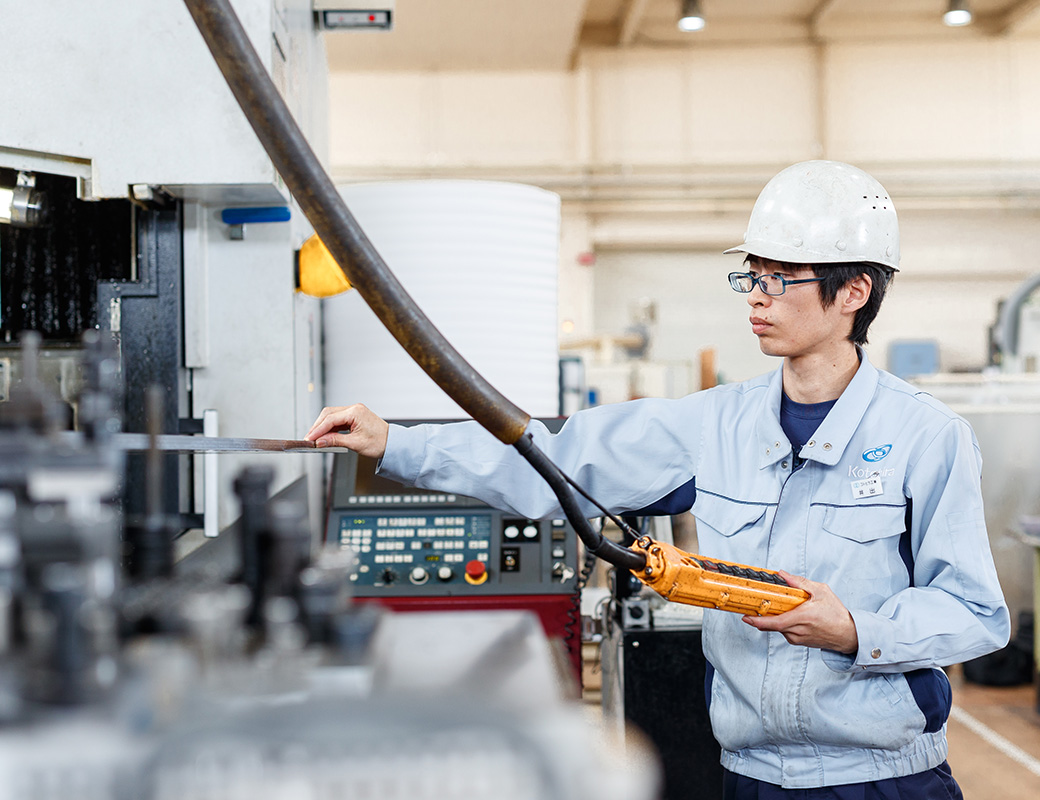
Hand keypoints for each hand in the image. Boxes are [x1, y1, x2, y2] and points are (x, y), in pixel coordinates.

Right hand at [305, 404, 388, 458]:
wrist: (393, 443)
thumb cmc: (380, 442)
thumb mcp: (355, 444)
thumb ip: (335, 441)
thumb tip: (320, 441)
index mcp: (355, 412)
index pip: (330, 419)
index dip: (317, 430)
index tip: (310, 438)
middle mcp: (354, 408)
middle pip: (328, 414)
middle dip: (317, 426)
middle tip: (310, 439)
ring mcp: (355, 411)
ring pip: (332, 416)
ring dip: (323, 427)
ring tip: (316, 439)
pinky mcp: (355, 417)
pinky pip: (338, 419)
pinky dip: (330, 427)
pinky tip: (326, 435)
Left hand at [742, 571, 858, 653]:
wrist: (849, 635)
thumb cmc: (837, 614)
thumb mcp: (821, 591)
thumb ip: (800, 582)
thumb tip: (783, 575)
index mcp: (801, 618)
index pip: (774, 623)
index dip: (757, 621)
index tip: (745, 616)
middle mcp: (797, 631)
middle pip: (771, 625)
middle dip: (761, 616)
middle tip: (754, 605)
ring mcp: (797, 638)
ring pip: (777, 628)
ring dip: (774, 617)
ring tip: (781, 606)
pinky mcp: (799, 642)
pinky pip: (785, 631)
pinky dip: (782, 622)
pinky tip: (790, 614)